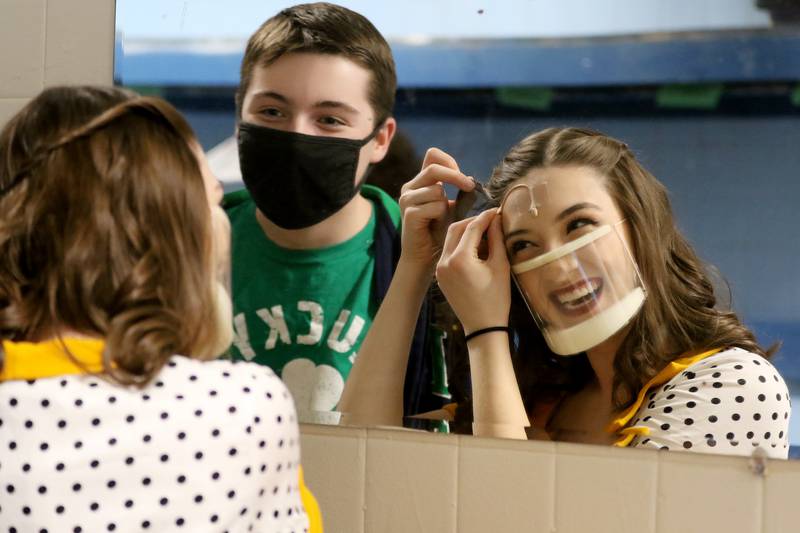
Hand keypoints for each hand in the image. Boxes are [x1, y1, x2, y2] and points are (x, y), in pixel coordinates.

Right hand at [398, 148, 473, 270]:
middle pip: (434, 168)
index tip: (464, 178)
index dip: (450, 162)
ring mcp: (407, 200)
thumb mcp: (451, 206)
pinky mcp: (409, 214)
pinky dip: (442, 215)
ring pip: (437, 190)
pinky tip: (436, 225)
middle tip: (471, 187)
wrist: (426, 256)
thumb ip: (457, 191)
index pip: (433, 155)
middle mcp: (409, 188)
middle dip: (456, 177)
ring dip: (447, 204)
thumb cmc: (439, 232)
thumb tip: (470, 178)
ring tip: (442, 219)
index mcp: (419, 182)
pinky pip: (435, 206)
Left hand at [435, 208, 510, 333]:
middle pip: (455, 229)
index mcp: (460, 259)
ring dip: (465, 233)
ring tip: (484, 234)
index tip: (496, 212)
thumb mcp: (500, 266)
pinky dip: (460, 246)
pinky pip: (448, 252)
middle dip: (472, 222)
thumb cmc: (496, 299)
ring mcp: (439, 269)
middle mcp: (444, 261)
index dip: (485, 217)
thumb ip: (496, 239)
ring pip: (449, 240)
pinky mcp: (440, 275)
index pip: (471, 228)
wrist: (482, 327)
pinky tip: (475, 248)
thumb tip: (495, 219)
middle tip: (489, 221)